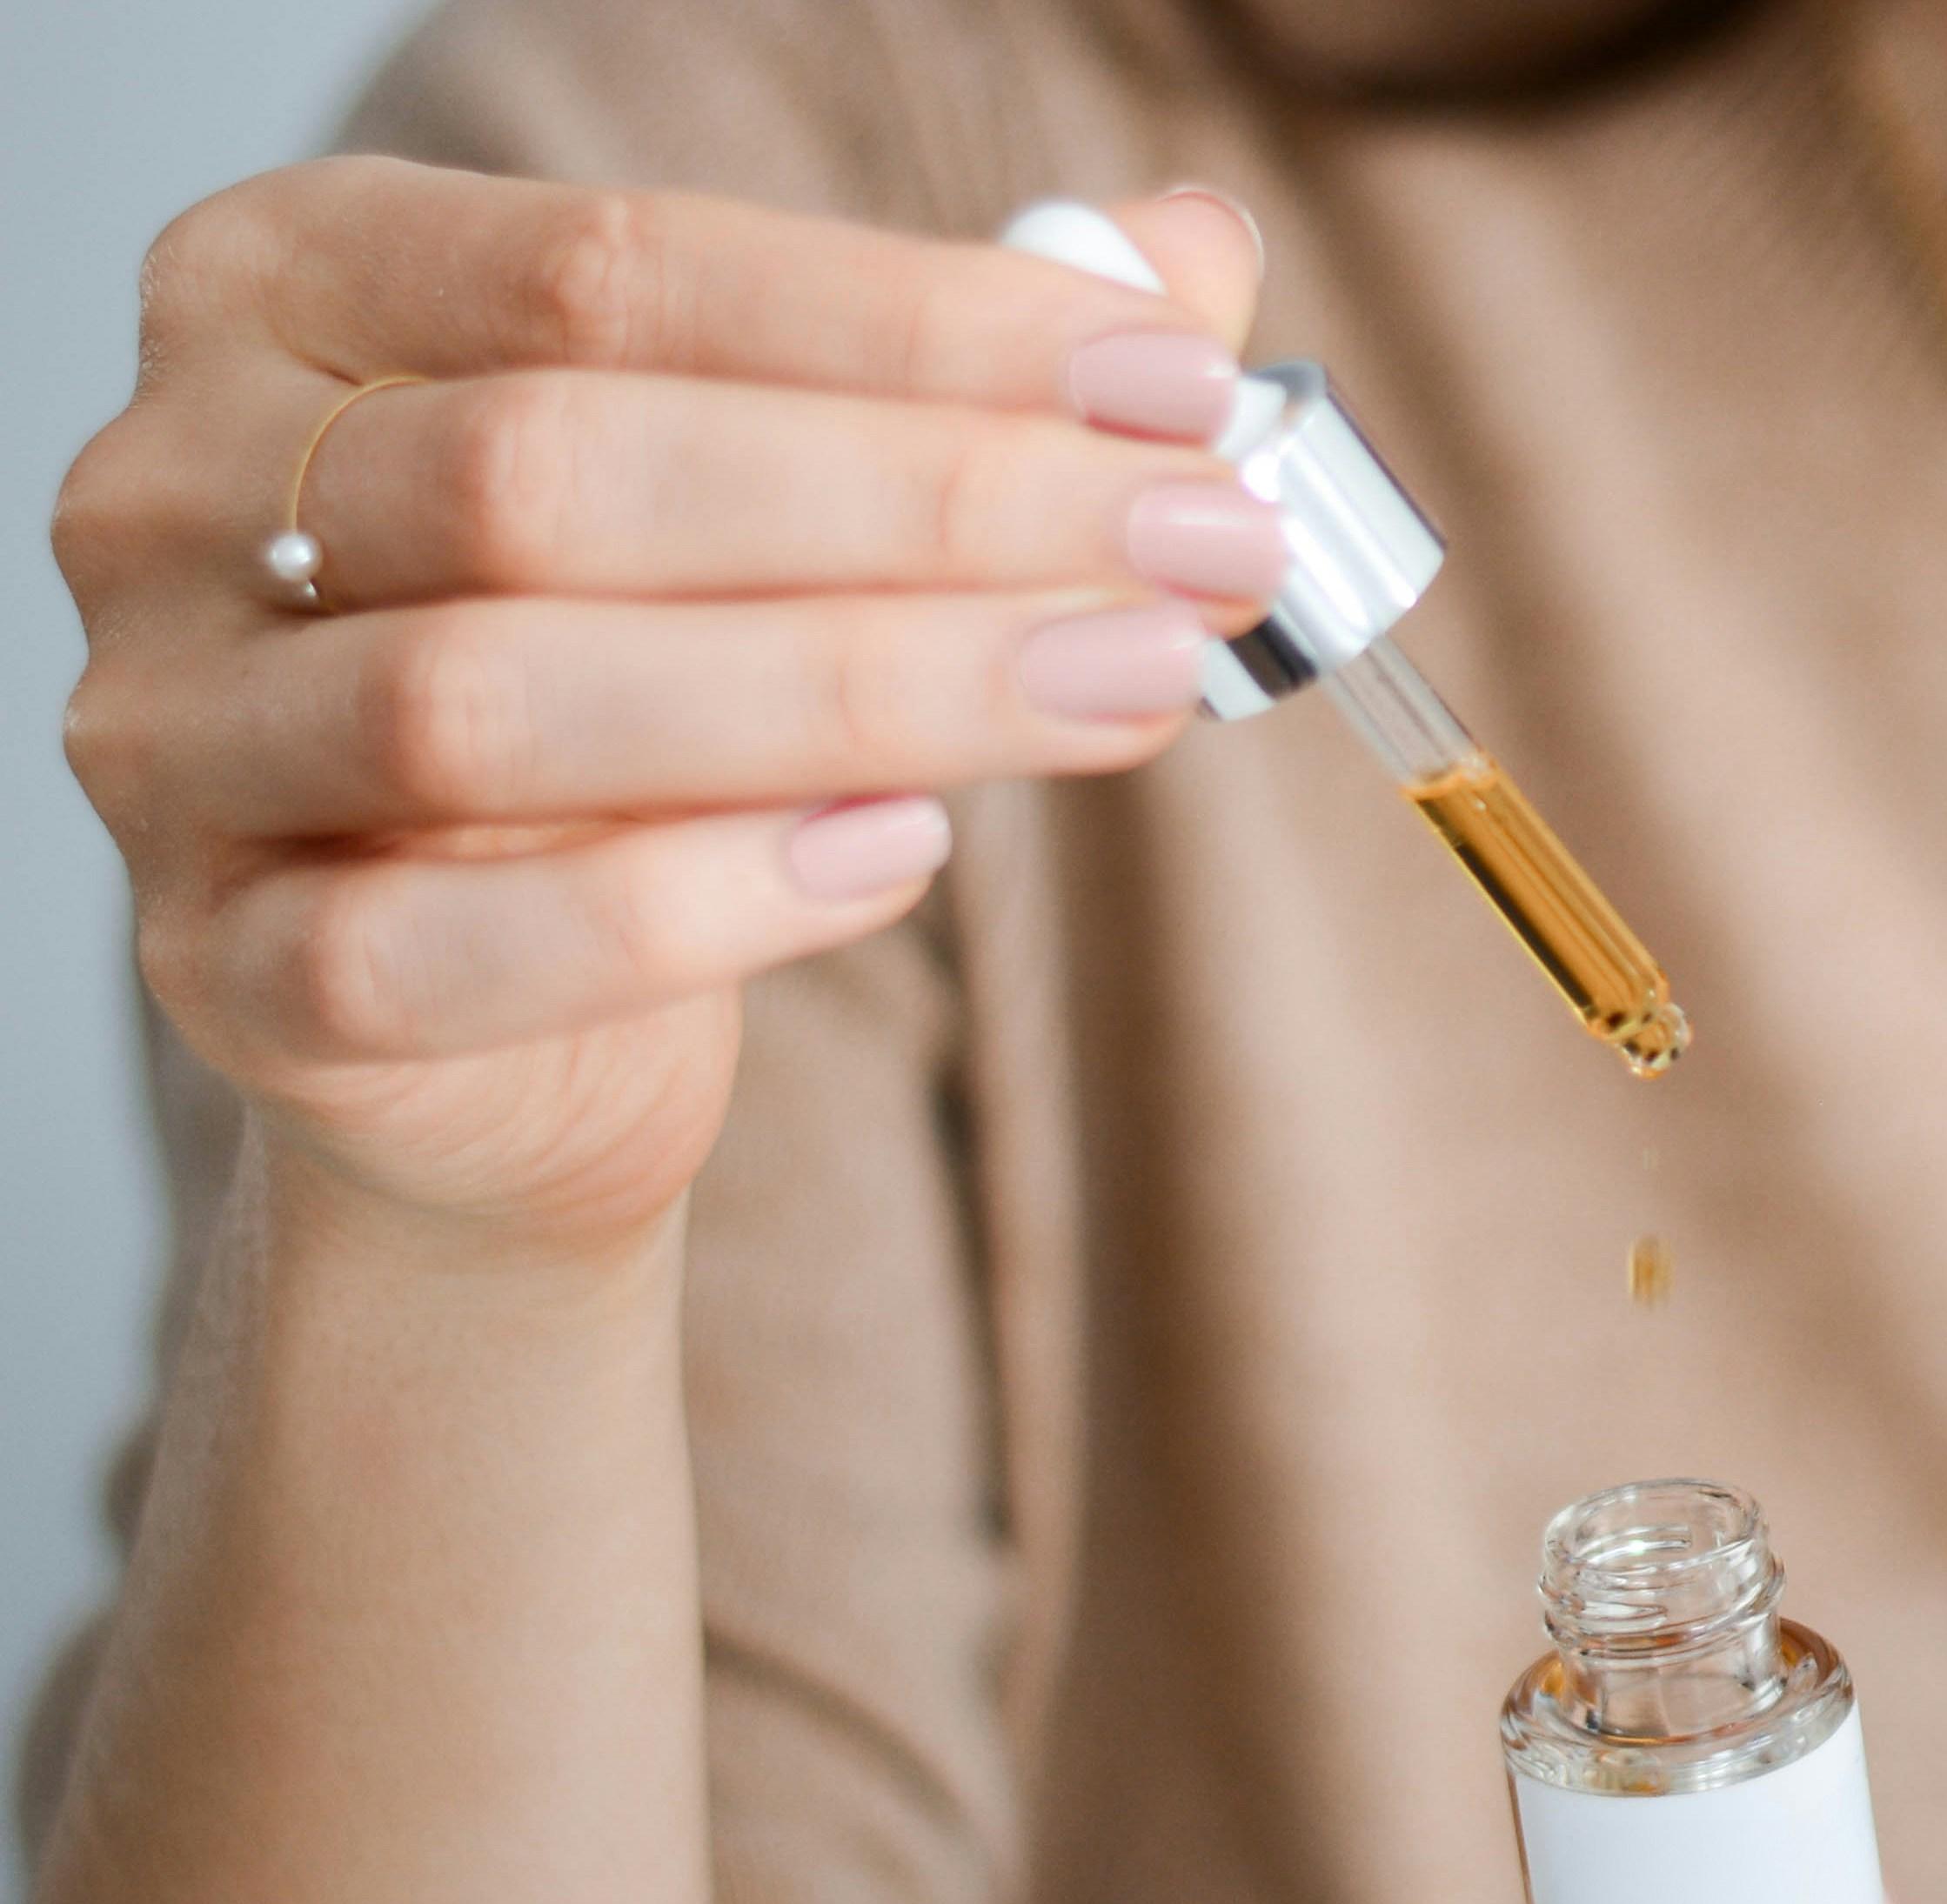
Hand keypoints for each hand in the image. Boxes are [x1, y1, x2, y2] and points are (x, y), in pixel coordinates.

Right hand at [52, 160, 1274, 1254]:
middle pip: (567, 468)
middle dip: (932, 503)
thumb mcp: (781, 513)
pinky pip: (449, 943)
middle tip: (1203, 548)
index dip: (921, 323)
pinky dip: (696, 904)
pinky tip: (906, 856)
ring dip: (861, 690)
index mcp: (296, 288)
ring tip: (1124, 683)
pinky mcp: (235, 976)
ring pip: (504, 695)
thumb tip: (1190, 252)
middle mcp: (174, 487)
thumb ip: (951, 379)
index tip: (1180, 390)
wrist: (489, 1037)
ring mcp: (172, 739)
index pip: (620, 264)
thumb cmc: (639, 718)